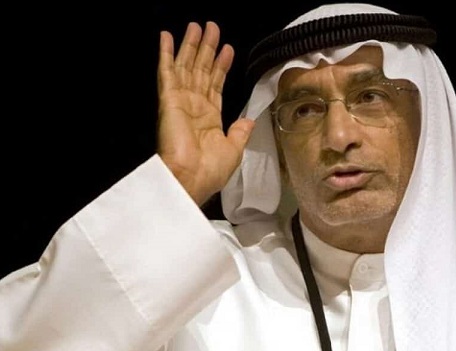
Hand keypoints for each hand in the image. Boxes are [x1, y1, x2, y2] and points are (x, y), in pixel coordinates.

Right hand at [157, 21, 253, 205]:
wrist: (190, 179)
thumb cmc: (210, 170)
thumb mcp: (234, 150)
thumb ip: (240, 132)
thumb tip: (249, 120)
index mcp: (210, 118)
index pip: (216, 85)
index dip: (221, 66)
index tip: (228, 49)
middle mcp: (195, 106)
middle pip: (201, 70)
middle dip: (207, 49)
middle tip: (212, 27)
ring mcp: (180, 101)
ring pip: (187, 66)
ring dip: (191, 45)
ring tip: (197, 25)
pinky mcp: (168, 100)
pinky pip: (167, 72)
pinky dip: (166, 54)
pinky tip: (167, 36)